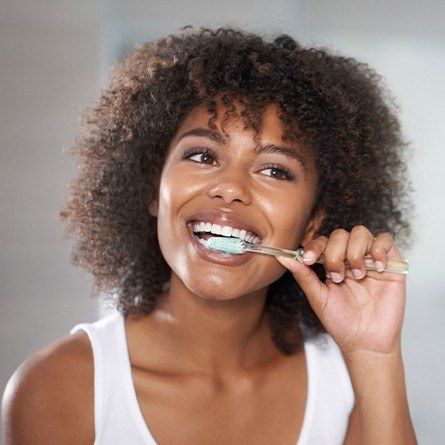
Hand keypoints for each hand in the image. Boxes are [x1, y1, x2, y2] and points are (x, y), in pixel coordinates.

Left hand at [277, 226, 406, 355]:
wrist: (366, 342)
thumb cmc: (341, 322)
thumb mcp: (317, 297)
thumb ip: (303, 274)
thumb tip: (282, 257)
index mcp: (332, 264)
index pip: (323, 241)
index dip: (314, 246)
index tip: (309, 260)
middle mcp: (351, 258)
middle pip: (340, 234)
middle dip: (335, 253)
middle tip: (338, 276)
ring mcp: (370, 260)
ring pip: (361, 233)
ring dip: (354, 252)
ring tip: (357, 275)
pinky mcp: (391, 264)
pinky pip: (385, 240)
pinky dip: (378, 249)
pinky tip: (375, 269)